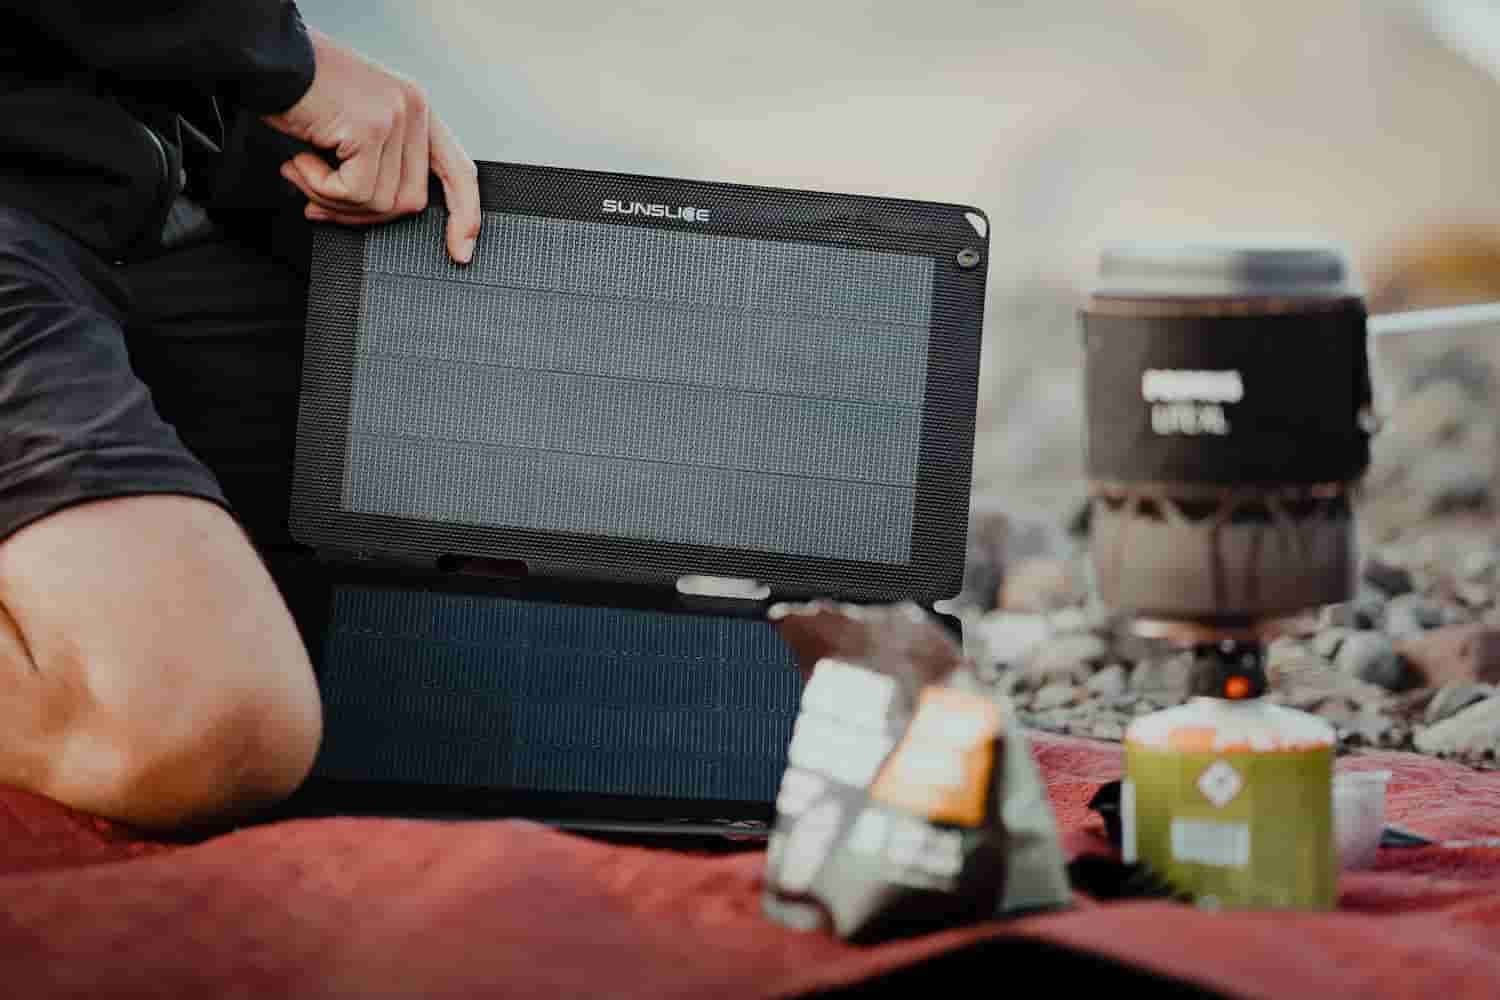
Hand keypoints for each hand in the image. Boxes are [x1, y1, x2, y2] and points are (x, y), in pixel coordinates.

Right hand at [260, 28, 480, 263]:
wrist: (263, 58)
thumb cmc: (299, 91)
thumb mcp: (354, 126)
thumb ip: (379, 163)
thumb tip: (375, 213)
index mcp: (416, 109)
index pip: (458, 170)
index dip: (464, 214)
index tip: (461, 251)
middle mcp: (414, 109)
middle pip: (409, 200)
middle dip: (361, 213)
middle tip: (319, 201)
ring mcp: (396, 118)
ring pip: (381, 202)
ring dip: (333, 200)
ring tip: (302, 169)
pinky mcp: (371, 129)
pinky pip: (355, 193)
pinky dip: (320, 188)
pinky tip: (299, 161)